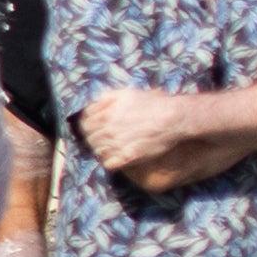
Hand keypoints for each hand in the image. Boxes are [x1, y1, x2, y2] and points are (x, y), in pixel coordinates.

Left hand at [74, 88, 200, 180]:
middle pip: (89, 138)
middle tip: (104, 137)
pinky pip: (108, 163)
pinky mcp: (128, 157)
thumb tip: (92, 103)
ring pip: (97, 151)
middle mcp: (108, 130)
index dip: (88, 125)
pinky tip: (116, 156)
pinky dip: (109, 161)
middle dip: (94, 137)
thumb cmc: (152, 104)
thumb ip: (105, 98)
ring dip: (102, 149)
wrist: (173, 118)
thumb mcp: (126, 93)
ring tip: (111, 146)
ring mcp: (117, 144)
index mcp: (105, 114)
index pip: (84, 123)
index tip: (94, 127)